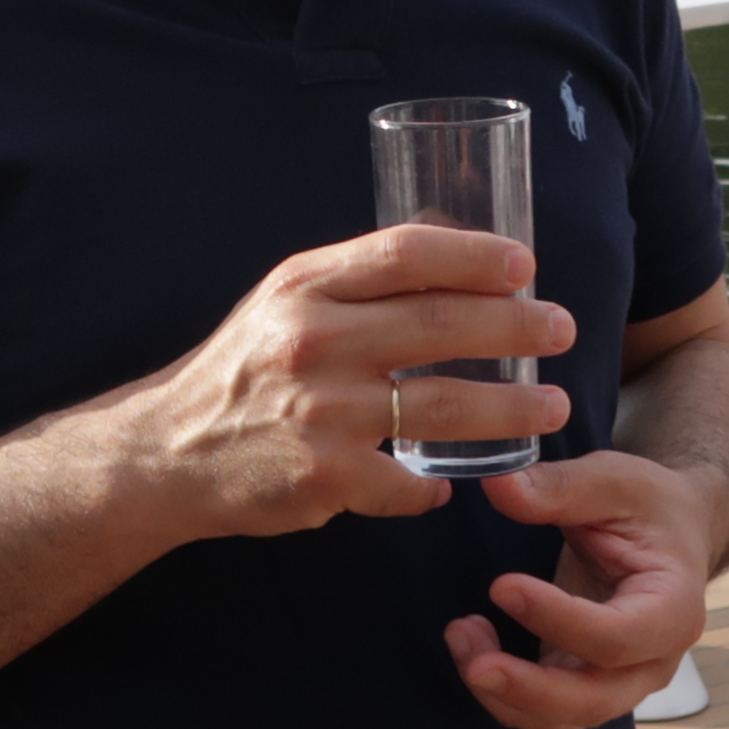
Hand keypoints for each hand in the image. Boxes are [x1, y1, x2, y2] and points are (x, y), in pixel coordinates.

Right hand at [126, 224, 575, 544]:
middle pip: (440, 324)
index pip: (405, 252)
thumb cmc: (245, 369)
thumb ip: (358, 278)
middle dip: (516, 326)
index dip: (475, 255)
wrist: (168, 452)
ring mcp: (321, 413)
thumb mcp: (285, 301)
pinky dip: (434, 487)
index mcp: (305, 286)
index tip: (525, 265)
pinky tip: (453, 484)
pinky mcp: (324, 479)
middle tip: (561, 330)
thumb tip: (454, 241)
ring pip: (444, 407)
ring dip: (512, 408)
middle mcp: (312, 341)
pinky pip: (406, 485)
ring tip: (554, 407)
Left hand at [456, 448, 725, 728]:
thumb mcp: (614, 480)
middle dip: (528, 688)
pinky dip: (502, 692)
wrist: (671, 534)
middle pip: (593, 700)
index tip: (502, 586)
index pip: (617, 637)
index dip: (558, 620)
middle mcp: (654, 659)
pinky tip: (473, 643)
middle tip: (473, 660)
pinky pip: (542, 711)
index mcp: (673, 607)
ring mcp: (621, 681)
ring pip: (561, 718)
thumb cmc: (648, 506)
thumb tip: (499, 486)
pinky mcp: (585, 684)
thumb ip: (561, 486)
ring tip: (462, 633)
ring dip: (503, 692)